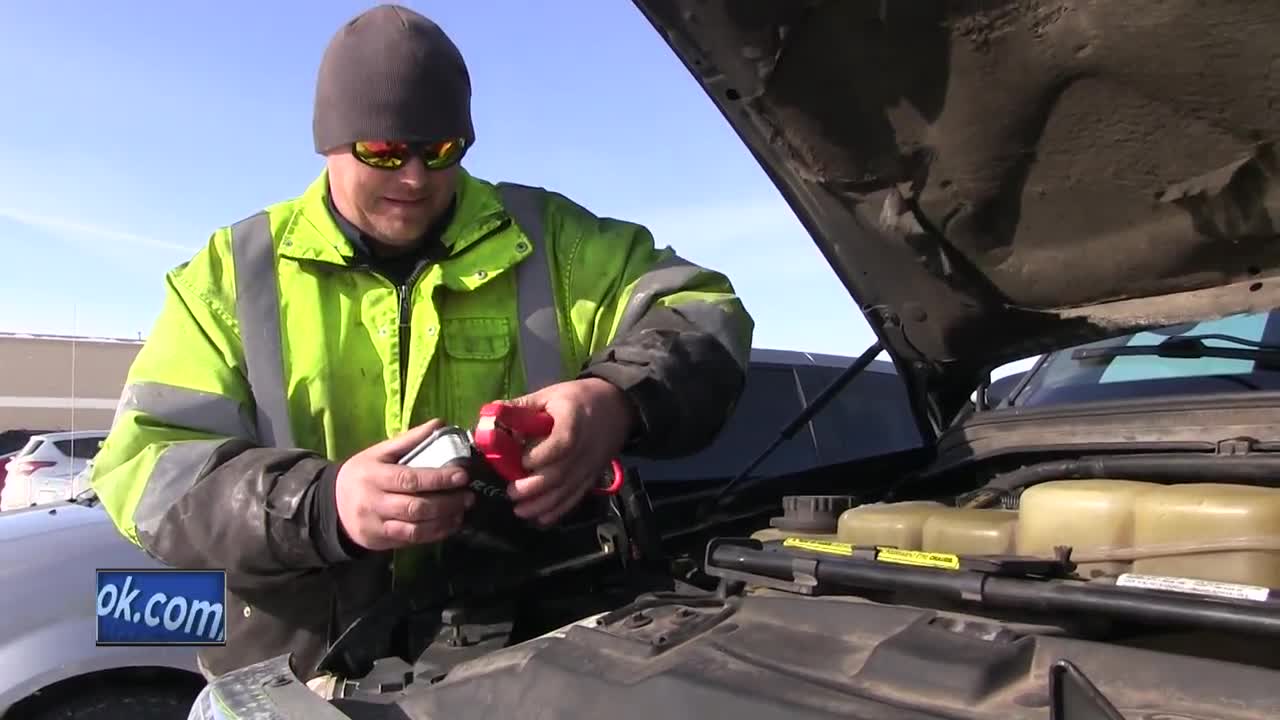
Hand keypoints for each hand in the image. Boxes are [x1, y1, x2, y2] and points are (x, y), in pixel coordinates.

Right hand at [335, 420, 475, 550]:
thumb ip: (410, 439)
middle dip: (447, 503)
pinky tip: (449, 524)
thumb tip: (440, 423)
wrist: (332, 505)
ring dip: (444, 521)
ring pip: (415, 528)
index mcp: (374, 476)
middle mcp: (374, 502)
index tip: (462, 476)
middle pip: (415, 507)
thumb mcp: (379, 452)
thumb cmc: (362, 474)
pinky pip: (411, 540)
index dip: (438, 479)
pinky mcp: (381, 542)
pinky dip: (434, 534)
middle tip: (468, 496)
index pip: (410, 479)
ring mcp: (377, 525)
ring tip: (462, 511)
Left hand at [504, 378, 634, 526]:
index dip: (539, 456)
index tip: (521, 462)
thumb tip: (490, 417)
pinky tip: (541, 519)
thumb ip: (522, 407)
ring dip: (543, 505)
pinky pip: (576, 497)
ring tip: (520, 511)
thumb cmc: (579, 398)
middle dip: (533, 488)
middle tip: (511, 492)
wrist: (618, 405)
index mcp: (573, 421)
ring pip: (567, 490)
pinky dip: (559, 511)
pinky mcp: (593, 476)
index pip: (561, 443)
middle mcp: (584, 447)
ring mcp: (590, 465)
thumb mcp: (551, 395)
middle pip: (561, 473)